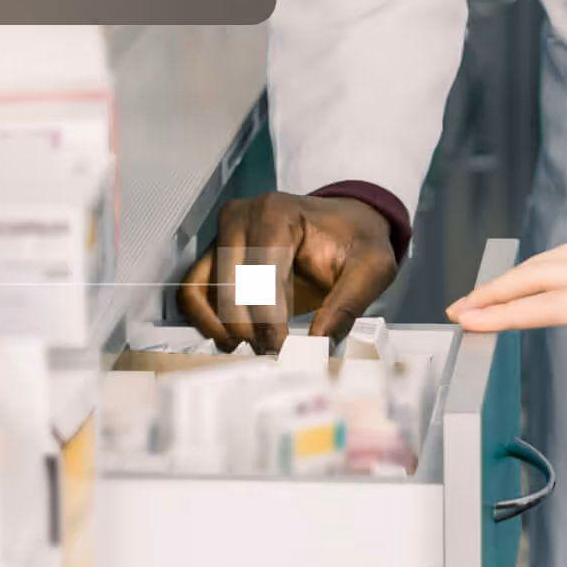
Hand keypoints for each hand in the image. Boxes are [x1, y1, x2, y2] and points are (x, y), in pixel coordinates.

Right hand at [178, 192, 398, 353]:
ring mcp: (223, 235)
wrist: (346, 223)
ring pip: (202, 291)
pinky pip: (193, 292)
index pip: (261, 274)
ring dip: (222, 328)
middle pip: (230, 287)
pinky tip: (234, 340)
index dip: (269, 320)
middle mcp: (241, 217)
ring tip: (252, 348)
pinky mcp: (215, 255)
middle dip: (250, 329)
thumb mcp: (372, 267)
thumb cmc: (357, 240)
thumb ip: (348, 304)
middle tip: (273, 355)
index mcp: (278, 212)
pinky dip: (206, 320)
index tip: (285, 352)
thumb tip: (318, 344)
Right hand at [447, 245, 566, 408]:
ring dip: (517, 278)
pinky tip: (536, 285)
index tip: (471, 321)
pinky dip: (542, 273)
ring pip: (556, 264)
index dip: (509, 314)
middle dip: (499, 291)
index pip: (555, 305)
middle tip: (458, 311)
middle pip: (545, 276)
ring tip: (484, 298)